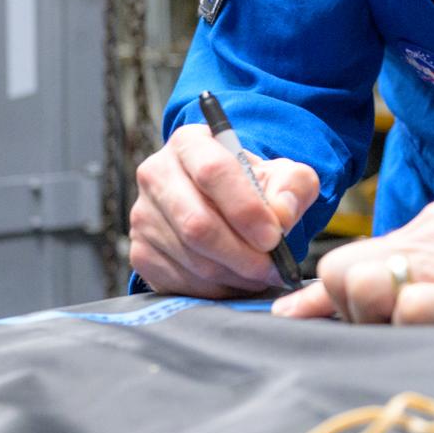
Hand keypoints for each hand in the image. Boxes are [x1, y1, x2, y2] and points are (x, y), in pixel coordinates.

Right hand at [130, 124, 319, 297]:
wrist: (223, 206)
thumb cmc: (253, 188)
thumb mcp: (283, 176)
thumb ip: (293, 186)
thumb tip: (282, 213)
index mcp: (190, 143)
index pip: (213, 172)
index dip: (246, 209)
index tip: (274, 236)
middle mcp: (157, 174)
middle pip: (197, 223)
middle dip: (242, 253)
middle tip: (273, 267)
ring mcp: (143, 215)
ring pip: (190, 257)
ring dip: (233, 274)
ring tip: (261, 275)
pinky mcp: (140, 251)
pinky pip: (179, 280)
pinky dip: (215, 289)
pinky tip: (236, 281)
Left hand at [271, 183, 433, 328]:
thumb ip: (426, 265)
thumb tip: (342, 301)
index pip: (347, 260)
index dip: (323, 303)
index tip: (313, 328)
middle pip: (344, 273)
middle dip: (349, 311)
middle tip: (389, 336)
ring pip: (369, 288)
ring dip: (381, 321)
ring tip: (428, 340)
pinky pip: (415, 312)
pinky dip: (417, 334)